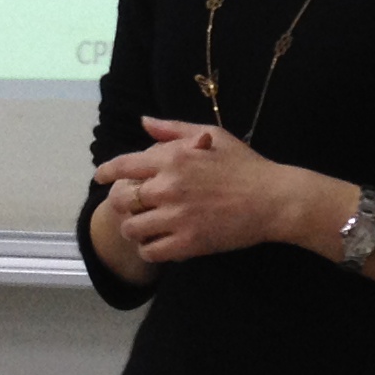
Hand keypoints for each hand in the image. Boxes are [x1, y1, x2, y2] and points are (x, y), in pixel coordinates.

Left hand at [94, 117, 334, 266]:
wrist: (273, 199)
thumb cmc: (244, 165)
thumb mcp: (212, 135)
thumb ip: (173, 130)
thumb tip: (144, 121)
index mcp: (172, 158)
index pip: (124, 166)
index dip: (107, 172)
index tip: (101, 177)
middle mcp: (168, 187)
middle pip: (121, 200)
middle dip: (121, 203)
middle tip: (131, 207)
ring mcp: (176, 217)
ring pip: (131, 229)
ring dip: (134, 229)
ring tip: (146, 227)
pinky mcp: (187, 243)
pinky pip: (150, 253)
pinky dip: (149, 250)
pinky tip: (160, 243)